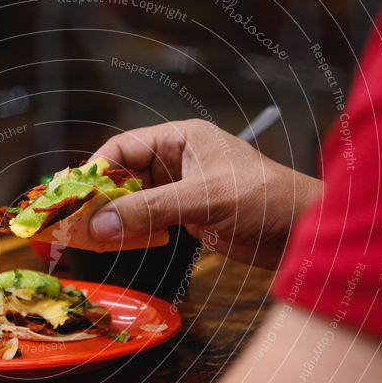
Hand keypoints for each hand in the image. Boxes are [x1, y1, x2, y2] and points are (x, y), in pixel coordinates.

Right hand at [89, 120, 321, 268]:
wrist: (307, 233)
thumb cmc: (265, 200)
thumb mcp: (204, 199)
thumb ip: (150, 210)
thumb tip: (98, 225)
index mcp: (181, 139)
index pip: (124, 148)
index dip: (96, 172)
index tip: (74, 199)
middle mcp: (177, 160)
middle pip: (123, 174)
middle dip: (101, 198)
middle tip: (75, 224)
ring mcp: (181, 189)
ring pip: (133, 200)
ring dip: (113, 218)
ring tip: (91, 238)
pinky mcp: (188, 214)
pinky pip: (148, 219)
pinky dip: (132, 231)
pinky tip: (119, 244)